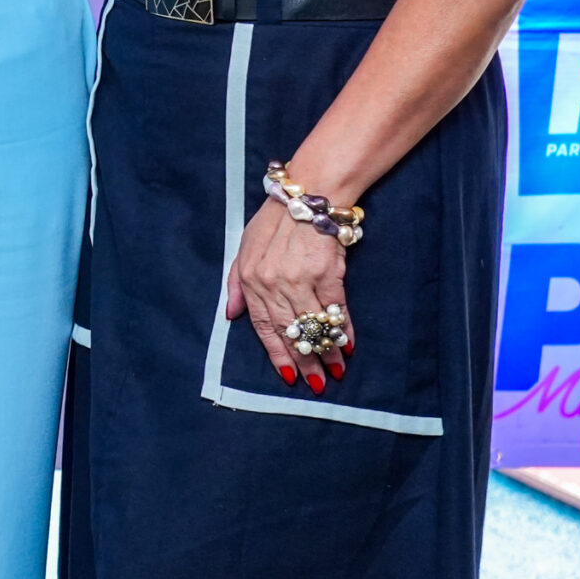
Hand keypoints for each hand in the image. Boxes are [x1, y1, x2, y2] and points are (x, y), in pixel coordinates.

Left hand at [226, 199, 351, 393]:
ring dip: (327, 350)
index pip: (262, 326)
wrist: (307, 196)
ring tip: (337, 370)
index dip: (276, 353)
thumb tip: (231, 315)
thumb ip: (237, 283)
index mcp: (250, 279)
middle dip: (304, 360)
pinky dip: (343, 329)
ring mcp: (299, 279)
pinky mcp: (326, 273)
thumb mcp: (245, 248)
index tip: (288, 375)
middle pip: (289, 331)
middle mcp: (272, 283)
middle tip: (316, 383)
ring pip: (312, 325)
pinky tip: (348, 345)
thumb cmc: (274, 221)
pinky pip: (335, 310)